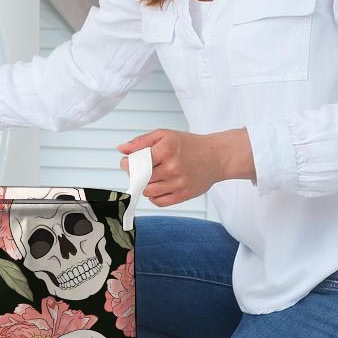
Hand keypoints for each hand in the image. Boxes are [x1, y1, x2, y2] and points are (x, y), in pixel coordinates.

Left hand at [117, 127, 254, 205]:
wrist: (217, 156)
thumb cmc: (189, 145)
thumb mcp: (165, 135)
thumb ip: (141, 141)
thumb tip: (121, 149)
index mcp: (166, 150)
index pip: (136, 162)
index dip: (127, 164)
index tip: (127, 162)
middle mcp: (172, 167)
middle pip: (140, 178)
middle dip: (136, 174)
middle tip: (141, 169)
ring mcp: (179, 183)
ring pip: (148, 192)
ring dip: (145, 186)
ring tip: (152, 177)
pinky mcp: (184, 195)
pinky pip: (159, 202)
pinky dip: (154, 196)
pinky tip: (159, 186)